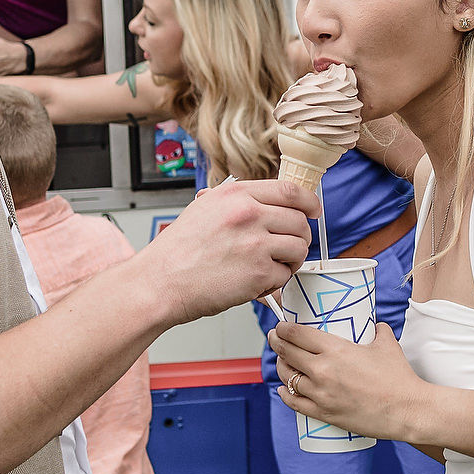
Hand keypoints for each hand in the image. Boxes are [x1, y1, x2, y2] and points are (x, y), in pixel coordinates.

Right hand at [139, 179, 316, 322]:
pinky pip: (285, 276)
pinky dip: (274, 282)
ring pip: (298, 249)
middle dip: (299, 237)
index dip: (309, 201)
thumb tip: (267, 201)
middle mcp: (249, 215)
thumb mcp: (204, 208)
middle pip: (299, 221)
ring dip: (289, 261)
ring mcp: (256, 244)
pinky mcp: (259, 273)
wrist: (160, 282)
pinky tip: (254, 282)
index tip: (313, 210)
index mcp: (236, 196)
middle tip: (288, 248)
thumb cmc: (177, 252)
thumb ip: (237, 202)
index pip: (289, 190)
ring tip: (269, 267)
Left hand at [271, 321, 432, 442]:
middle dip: (277, 343)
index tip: (281, 326)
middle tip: (276, 339)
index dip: (283, 328)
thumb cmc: (398, 377)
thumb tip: (375, 325)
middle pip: (287, 353)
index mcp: (335, 350)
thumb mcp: (387, 344)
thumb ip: (378, 330)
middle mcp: (323, 370)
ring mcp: (321, 394)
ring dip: (282, 367)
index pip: (297, 334)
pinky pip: (295, 403)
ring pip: (288, 377)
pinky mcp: (324, 413)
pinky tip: (283, 389)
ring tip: (283, 361)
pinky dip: (285, 394)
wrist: (407, 410)